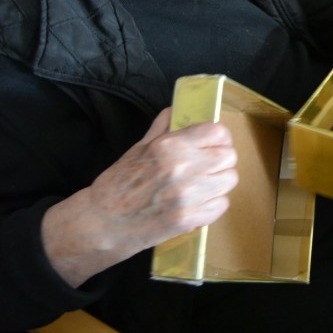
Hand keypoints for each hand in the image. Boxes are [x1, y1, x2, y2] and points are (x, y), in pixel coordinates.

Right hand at [42, 108, 237, 287]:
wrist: (102, 222)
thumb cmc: (118, 183)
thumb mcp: (139, 147)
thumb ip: (162, 127)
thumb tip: (177, 110)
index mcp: (169, 145)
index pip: (217, 132)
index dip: (220, 138)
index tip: (214, 144)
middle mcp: (181, 167)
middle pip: (229, 157)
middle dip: (221, 160)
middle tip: (209, 167)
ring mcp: (187, 195)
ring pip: (229, 181)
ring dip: (219, 182)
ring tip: (204, 186)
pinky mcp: (189, 219)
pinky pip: (221, 205)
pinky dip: (213, 205)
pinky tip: (198, 204)